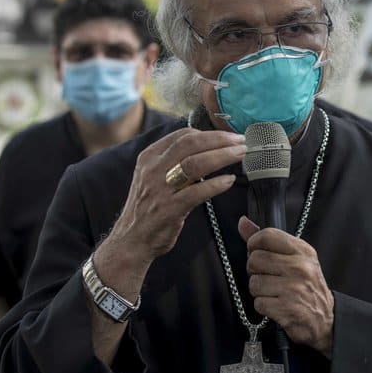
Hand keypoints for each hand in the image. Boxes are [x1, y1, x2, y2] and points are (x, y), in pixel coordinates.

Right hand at [94, 128, 245, 285]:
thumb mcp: (153, 175)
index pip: (183, 135)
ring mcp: (160, 188)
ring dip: (222, 156)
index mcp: (150, 156)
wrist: (131, 239)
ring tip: (239, 155)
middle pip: (191, 144)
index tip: (229, 136)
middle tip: (240, 141)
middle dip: (220, 140)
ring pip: (196, 163)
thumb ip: (173, 160)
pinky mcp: (169, 208)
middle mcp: (153, 168)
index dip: (210, 133)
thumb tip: (206, 146)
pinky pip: (197, 192)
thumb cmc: (149, 206)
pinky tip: (229, 181)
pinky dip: (216, 185)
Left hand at [240, 216, 334, 357]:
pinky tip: (276, 305)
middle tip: (267, 277)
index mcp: (303, 251)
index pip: (266, 236)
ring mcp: (294, 288)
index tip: (256, 252)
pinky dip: (263, 306)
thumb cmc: (307, 286)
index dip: (253, 244)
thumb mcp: (295, 258)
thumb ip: (268, 240)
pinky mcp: (287, 309)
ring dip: (259, 291)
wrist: (325, 320)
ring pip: (254, 283)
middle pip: (255, 260)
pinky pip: (258, 303)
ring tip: (273, 292)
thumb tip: (243, 222)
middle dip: (255, 271)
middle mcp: (300, 267)